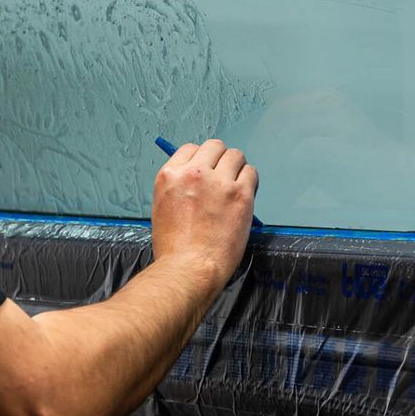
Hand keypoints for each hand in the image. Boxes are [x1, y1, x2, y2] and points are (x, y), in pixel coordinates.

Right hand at [151, 138, 258, 290]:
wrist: (189, 268)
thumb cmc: (174, 248)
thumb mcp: (163, 207)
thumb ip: (179, 188)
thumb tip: (195, 179)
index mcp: (170, 175)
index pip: (190, 149)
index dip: (201, 160)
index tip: (207, 170)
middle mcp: (194, 173)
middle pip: (214, 147)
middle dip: (220, 159)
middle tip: (223, 176)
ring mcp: (219, 182)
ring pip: (235, 156)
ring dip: (236, 168)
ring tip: (234, 186)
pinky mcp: (240, 194)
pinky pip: (251, 173)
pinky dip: (250, 182)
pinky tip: (244, 196)